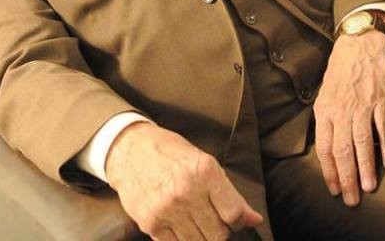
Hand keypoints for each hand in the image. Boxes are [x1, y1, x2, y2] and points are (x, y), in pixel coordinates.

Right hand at [105, 122, 262, 239]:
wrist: (130, 151)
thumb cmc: (171, 154)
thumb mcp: (205, 163)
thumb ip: (230, 194)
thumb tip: (254, 220)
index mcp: (205, 172)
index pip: (233, 214)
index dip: (238, 221)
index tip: (233, 218)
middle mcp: (186, 192)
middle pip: (217, 234)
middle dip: (219, 231)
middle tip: (212, 219)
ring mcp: (167, 210)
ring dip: (201, 236)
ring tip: (195, 220)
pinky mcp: (150, 223)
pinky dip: (181, 239)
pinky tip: (179, 223)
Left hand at [314, 28, 384, 205]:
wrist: (359, 42)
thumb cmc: (341, 69)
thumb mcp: (325, 92)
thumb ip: (327, 118)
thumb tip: (329, 145)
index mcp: (325, 110)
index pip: (324, 147)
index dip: (329, 171)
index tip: (334, 189)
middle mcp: (341, 110)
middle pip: (342, 150)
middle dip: (346, 178)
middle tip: (351, 199)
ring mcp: (362, 104)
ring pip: (362, 142)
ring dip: (365, 168)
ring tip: (368, 187)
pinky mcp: (381, 98)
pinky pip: (383, 126)